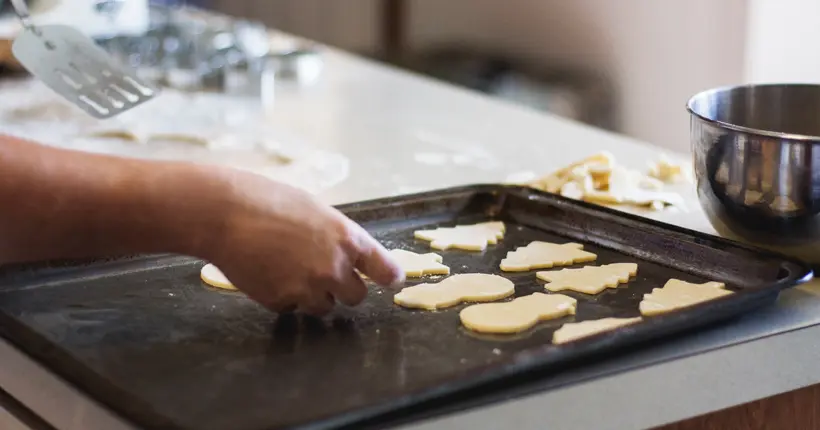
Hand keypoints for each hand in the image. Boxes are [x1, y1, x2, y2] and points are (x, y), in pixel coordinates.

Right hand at [201, 170, 403, 315]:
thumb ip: (335, 235)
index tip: (391, 280)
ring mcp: (308, 288)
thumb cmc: (267, 199)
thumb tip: (344, 253)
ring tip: (289, 270)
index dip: (390, 277)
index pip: (385, 270)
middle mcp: (334, 268)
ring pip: (324, 307)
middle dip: (343, 288)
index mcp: (348, 238)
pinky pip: (292, 308)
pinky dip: (284, 298)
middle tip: (323, 274)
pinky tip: (268, 274)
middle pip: (356, 297)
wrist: (223, 213)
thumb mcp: (314, 209)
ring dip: (314, 296)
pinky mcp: (281, 302)